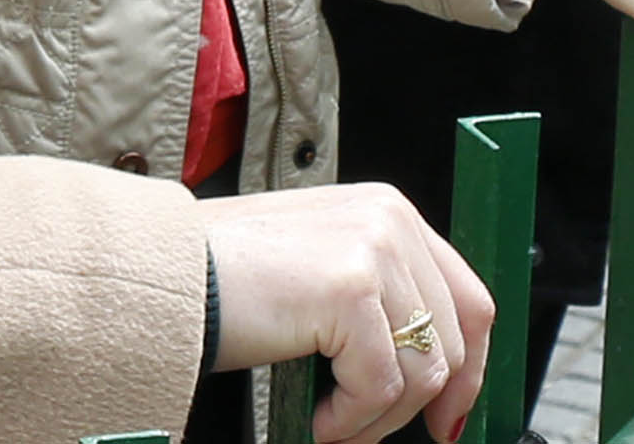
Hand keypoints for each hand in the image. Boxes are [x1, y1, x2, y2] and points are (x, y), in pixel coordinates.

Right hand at [199, 183, 495, 442]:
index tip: (450, 419)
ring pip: (422, 374)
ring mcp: (374, 249)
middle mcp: (390, 220)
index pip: (468, 300)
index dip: (469, 370)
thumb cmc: (225, 278)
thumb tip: (428, 372)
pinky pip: (381, 388)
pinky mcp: (351, 288)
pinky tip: (314, 415)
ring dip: (374, 419)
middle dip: (415, 408)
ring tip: (327, 420)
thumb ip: (378, 299)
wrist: (164, 274)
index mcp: (388, 213)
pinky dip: (348, 420)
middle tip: (365, 432)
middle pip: (451, 344)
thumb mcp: (321, 273)